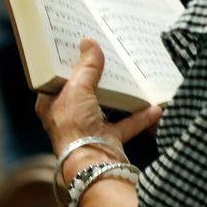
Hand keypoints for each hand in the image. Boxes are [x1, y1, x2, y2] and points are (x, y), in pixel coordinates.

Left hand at [37, 38, 162, 173]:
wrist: (93, 163)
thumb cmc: (75, 125)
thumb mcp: (78, 88)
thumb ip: (87, 67)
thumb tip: (89, 43)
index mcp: (52, 105)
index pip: (57, 80)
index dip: (66, 64)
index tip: (79, 48)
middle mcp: (69, 117)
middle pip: (83, 92)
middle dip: (95, 77)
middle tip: (107, 56)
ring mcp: (90, 129)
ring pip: (106, 107)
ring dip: (119, 96)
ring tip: (131, 76)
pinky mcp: (109, 139)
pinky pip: (126, 123)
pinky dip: (140, 116)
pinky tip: (154, 106)